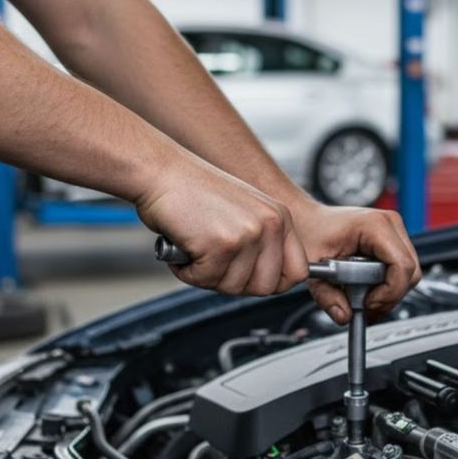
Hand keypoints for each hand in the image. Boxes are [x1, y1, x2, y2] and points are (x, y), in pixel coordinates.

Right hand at [136, 154, 309, 295]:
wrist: (160, 171)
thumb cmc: (193, 191)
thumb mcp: (244, 211)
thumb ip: (262, 242)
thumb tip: (270, 281)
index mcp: (280, 217)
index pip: (297, 271)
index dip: (272, 282)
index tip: (249, 277)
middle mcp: (270, 224)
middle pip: (266, 287)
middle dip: (236, 283)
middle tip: (213, 263)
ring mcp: (247, 234)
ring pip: (234, 287)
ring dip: (208, 276)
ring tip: (195, 248)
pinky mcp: (221, 245)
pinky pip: (206, 280)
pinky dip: (188, 272)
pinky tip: (183, 247)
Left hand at [290, 199, 421, 323]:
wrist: (308, 220)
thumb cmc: (310, 232)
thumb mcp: (313, 268)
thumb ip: (327, 297)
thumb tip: (344, 316)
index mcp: (375, 225)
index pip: (402, 266)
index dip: (389, 292)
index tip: (367, 303)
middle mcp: (390, 224)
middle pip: (410, 272)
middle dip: (389, 296)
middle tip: (365, 306)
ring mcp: (394, 231)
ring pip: (409, 273)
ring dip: (389, 292)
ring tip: (363, 298)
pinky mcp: (393, 240)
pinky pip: (402, 270)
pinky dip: (388, 285)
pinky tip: (369, 290)